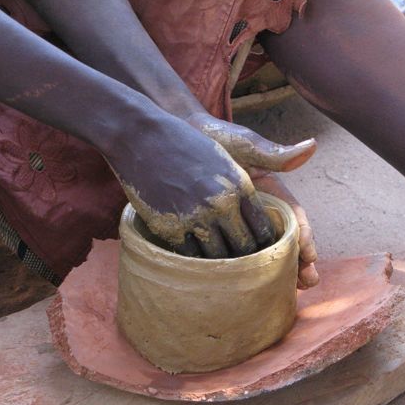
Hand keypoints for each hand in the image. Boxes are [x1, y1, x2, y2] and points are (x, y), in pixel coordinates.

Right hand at [108, 114, 275, 257]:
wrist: (141, 138)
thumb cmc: (186, 145)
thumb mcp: (224, 160)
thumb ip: (241, 190)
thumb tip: (254, 221)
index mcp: (240, 186)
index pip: (263, 229)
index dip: (263, 243)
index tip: (259, 249)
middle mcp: (222, 205)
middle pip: (244, 248)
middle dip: (245, 257)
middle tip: (243, 266)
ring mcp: (195, 218)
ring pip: (218, 257)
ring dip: (220, 263)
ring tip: (220, 266)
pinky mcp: (169, 228)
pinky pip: (190, 255)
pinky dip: (194, 257)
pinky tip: (195, 256)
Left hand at [186, 112, 318, 286]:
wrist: (179, 139)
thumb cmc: (218, 138)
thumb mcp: (246, 146)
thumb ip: (274, 153)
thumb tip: (310, 147)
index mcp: (273, 196)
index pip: (295, 220)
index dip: (306, 238)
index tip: (311, 255)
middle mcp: (260, 214)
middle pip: (284, 243)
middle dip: (298, 264)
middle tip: (307, 284)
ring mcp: (238, 225)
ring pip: (261, 254)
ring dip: (274, 274)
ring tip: (284, 293)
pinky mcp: (217, 232)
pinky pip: (231, 254)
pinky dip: (241, 272)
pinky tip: (243, 289)